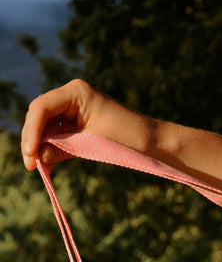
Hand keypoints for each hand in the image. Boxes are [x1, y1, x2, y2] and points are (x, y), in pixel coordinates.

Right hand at [21, 79, 150, 170]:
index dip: (32, 131)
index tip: (31, 154)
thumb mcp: (92, 144)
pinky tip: (47, 166)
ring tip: (38, 169)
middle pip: (39, 116)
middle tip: (30, 166)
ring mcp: (72, 109)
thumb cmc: (126, 137)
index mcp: (75, 92)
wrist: (150, 142)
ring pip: (45, 126)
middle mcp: (70, 96)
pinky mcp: (75, 124)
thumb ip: (63, 149)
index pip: (42, 107)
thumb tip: (39, 157)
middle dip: (33, 140)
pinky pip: (56, 135)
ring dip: (40, 147)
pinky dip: (50, 149)